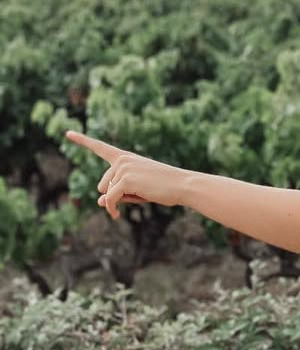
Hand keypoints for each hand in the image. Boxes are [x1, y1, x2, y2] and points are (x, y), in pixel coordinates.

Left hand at [65, 131, 187, 220]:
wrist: (182, 186)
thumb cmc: (162, 187)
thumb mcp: (136, 190)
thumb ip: (116, 193)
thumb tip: (98, 201)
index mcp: (125, 157)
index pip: (100, 147)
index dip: (82, 140)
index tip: (67, 133)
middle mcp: (122, 159)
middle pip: (102, 184)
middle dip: (114, 194)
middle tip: (139, 193)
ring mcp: (123, 168)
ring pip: (107, 192)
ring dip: (118, 200)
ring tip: (142, 195)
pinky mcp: (125, 180)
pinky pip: (109, 199)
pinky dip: (111, 209)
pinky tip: (116, 215)